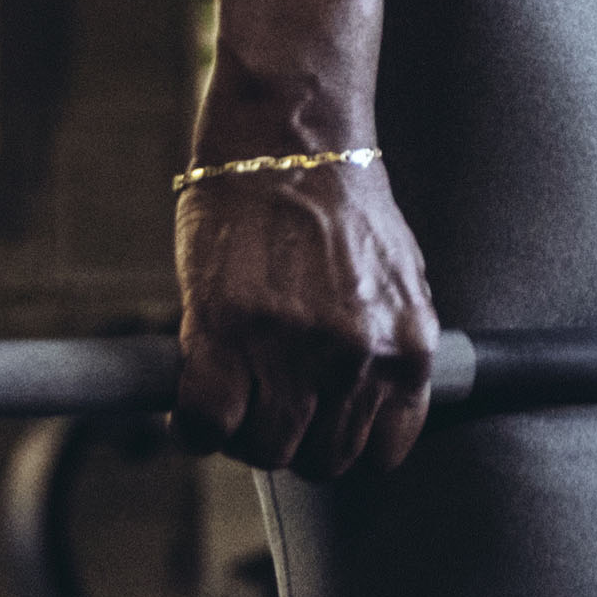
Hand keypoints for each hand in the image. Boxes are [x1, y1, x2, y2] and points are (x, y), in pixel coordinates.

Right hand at [173, 155, 444, 477]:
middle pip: (320, 460)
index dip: (340, 442)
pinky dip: (193, 426)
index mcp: (405, 347)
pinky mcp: (227, 336)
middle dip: (289, 440)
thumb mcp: (393, 279)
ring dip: (240, 435)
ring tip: (230, 395)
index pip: (381, 452)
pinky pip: (206, 425)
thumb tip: (369, 400)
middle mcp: (356, 358)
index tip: (316, 426)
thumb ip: (385, 343)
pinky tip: (191, 400)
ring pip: (264, 451)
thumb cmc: (336, 199)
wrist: (288, 136)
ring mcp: (292, 351)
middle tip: (264, 405)